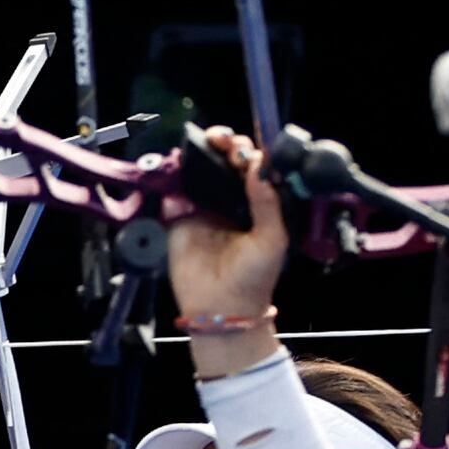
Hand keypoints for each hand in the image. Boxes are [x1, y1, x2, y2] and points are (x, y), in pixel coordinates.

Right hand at [164, 125, 288, 363]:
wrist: (221, 308)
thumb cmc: (254, 278)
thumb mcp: (272, 239)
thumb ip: (267, 202)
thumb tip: (258, 166)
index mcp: (257, 203)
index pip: (254, 167)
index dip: (250, 152)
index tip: (246, 151)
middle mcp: (230, 200)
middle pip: (226, 161)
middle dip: (226, 143)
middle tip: (223, 139)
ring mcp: (203, 207)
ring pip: (201, 169)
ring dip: (202, 152)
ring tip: (206, 142)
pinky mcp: (179, 218)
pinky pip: (176, 190)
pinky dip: (177, 174)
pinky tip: (183, 165)